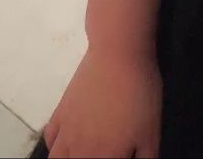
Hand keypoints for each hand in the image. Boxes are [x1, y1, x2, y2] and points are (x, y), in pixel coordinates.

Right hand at [44, 46, 162, 157]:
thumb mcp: (152, 131)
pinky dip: (56, 144)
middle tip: (103, 152)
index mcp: (105, 157)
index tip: (120, 156)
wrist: (118, 54)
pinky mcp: (60, 111)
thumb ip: (146, 158)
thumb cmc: (139, 93)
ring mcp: (67, 130)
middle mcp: (81, 149)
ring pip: (56, 158)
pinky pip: (50, 138)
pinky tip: (68, 140)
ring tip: (80, 153)